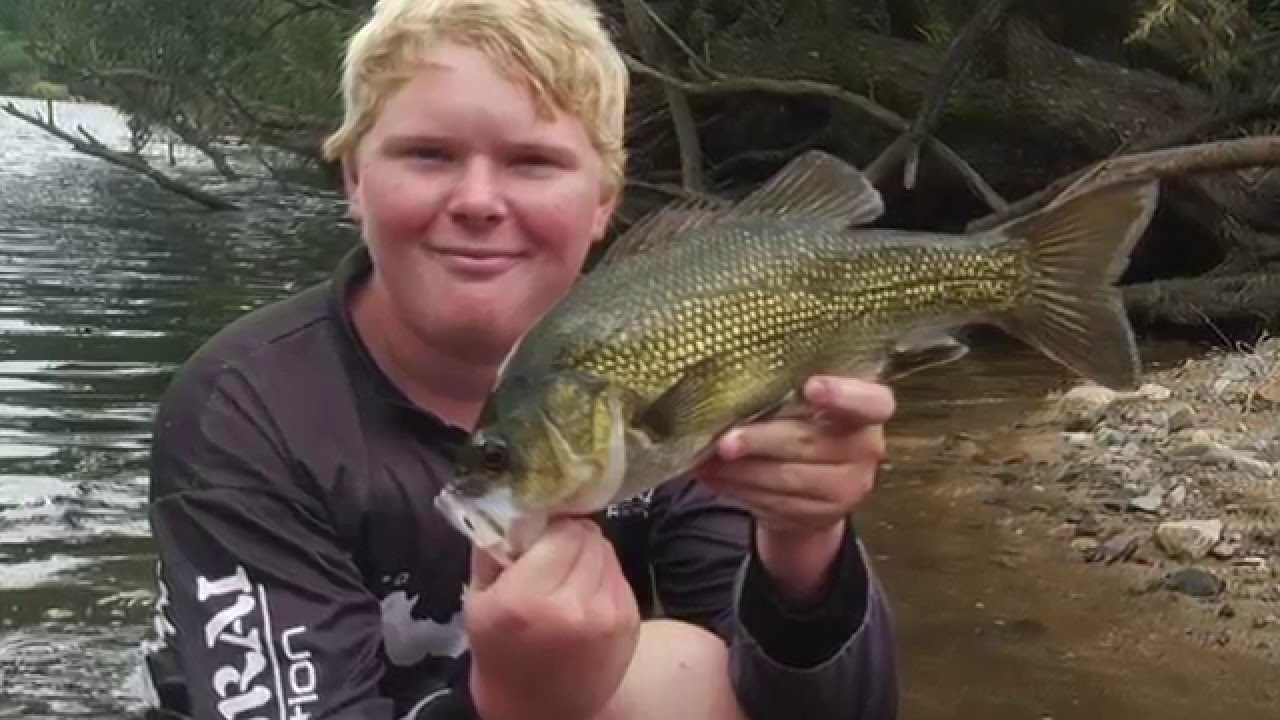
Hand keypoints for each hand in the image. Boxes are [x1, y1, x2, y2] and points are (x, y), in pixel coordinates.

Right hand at [463, 518, 640, 719]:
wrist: (540, 708)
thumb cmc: (502, 649)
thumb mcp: (478, 599)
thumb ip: (493, 546)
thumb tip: (515, 501)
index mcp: (526, 600)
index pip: (561, 530)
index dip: (549, 529)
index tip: (537, 540)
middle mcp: (571, 607)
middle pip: (588, 535)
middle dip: (569, 539)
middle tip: (552, 559)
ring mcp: (606, 616)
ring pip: (606, 549)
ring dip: (588, 555)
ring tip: (568, 581)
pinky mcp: (629, 621)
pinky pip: (618, 572)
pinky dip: (602, 576)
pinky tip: (585, 599)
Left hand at [696, 376, 893, 601]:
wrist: (818, 480)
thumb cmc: (807, 422)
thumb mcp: (807, 400)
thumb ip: (786, 393)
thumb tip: (728, 393)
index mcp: (870, 408)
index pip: (871, 402)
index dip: (841, 394)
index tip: (811, 387)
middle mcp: (867, 448)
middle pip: (810, 442)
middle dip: (760, 441)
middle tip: (724, 442)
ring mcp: (848, 487)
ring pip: (787, 478)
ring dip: (741, 471)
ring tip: (707, 461)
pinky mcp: (823, 515)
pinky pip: (775, 502)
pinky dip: (740, 489)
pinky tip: (716, 478)